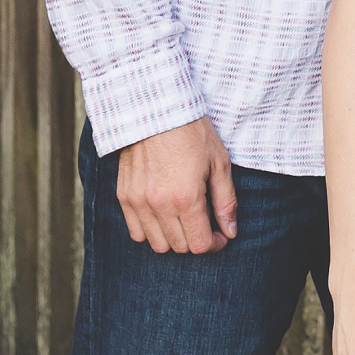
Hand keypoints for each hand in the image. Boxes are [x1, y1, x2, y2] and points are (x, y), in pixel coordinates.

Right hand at [114, 117, 237, 254]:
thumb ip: (226, 201)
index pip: (199, 245)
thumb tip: (230, 232)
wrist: (155, 107)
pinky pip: (136, 231)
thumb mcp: (219, 163)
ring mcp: (138, 201)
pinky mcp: (124, 195)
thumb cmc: (192, 132)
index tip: (220, 234)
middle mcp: (159, 205)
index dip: (214, 244)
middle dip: (196, 240)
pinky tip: (163, 215)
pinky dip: (151, 231)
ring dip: (174, 238)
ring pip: (156, 244)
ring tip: (184, 219)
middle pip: (179, 247)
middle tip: (205, 223)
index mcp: (186, 198)